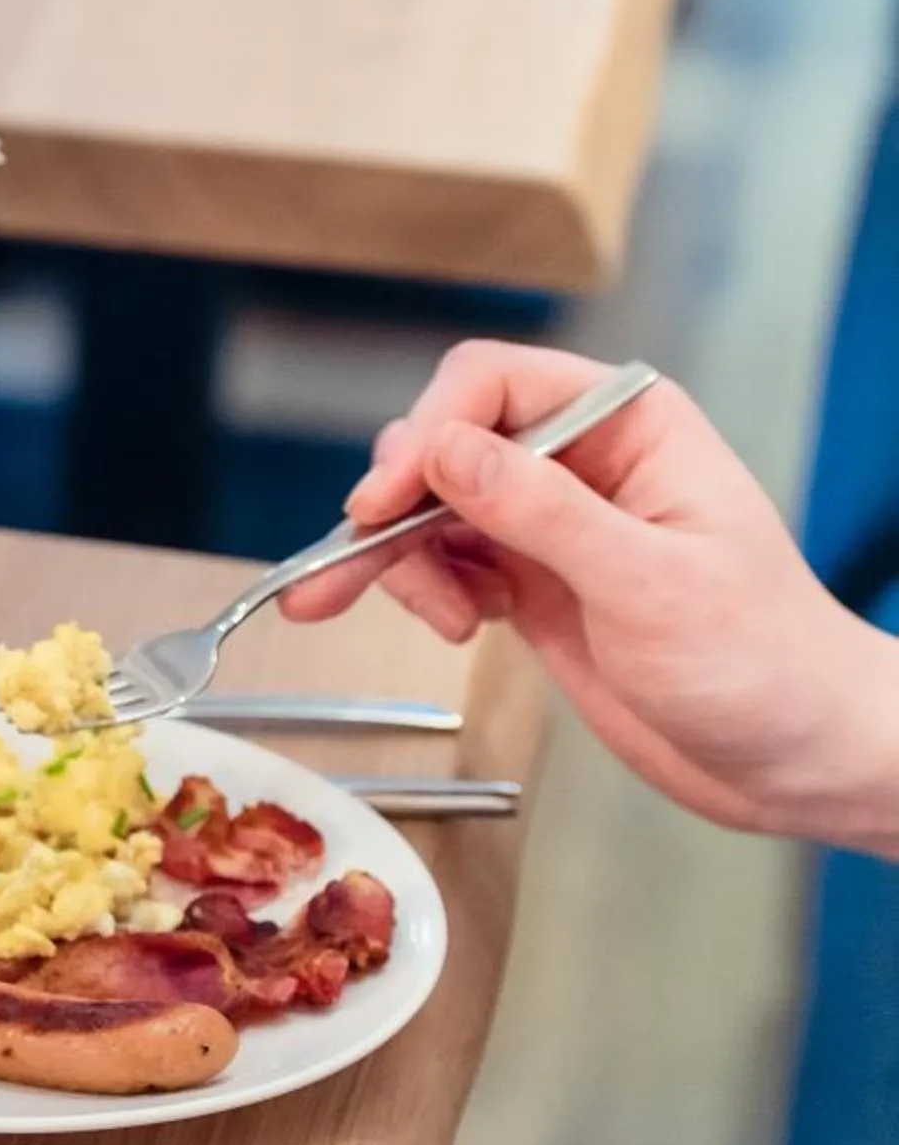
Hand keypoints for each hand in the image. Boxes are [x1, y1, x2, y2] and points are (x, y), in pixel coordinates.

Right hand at [278, 341, 898, 846]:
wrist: (795, 758)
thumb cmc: (764, 663)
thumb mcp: (649, 583)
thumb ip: (542, 511)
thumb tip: (443, 451)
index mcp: (630, 426)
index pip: (494, 385)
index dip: (429, 434)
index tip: (386, 500)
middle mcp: (583, 462)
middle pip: (445, 443)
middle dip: (393, 502)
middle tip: (350, 562)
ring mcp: (551, 525)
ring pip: (430, 507)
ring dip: (396, 557)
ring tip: (424, 619)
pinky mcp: (531, 583)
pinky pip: (442, 563)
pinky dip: (421, 592)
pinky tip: (453, 628)